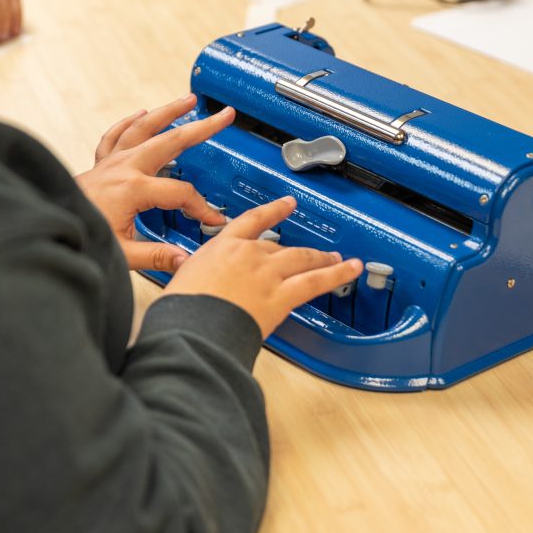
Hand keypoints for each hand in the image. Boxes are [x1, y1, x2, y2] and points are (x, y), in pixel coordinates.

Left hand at [75, 94, 230, 271]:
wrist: (46, 224)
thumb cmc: (81, 237)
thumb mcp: (123, 254)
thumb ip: (158, 257)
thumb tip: (187, 261)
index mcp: (133, 190)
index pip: (181, 194)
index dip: (201, 208)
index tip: (213, 221)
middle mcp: (124, 169)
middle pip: (171, 141)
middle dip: (201, 127)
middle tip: (223, 116)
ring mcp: (111, 163)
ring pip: (144, 127)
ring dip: (168, 111)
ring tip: (188, 100)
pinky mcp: (100, 164)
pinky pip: (117, 135)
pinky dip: (130, 122)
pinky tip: (141, 112)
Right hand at [163, 197, 363, 336]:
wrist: (193, 327)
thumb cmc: (182, 310)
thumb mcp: (181, 282)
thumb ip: (196, 277)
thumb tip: (194, 287)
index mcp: (222, 247)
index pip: (252, 221)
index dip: (273, 211)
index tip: (286, 205)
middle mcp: (248, 254)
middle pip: (281, 246)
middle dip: (300, 249)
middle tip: (315, 251)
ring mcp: (268, 273)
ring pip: (303, 259)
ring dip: (324, 258)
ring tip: (339, 259)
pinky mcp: (282, 295)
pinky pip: (316, 282)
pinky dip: (338, 274)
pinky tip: (351, 270)